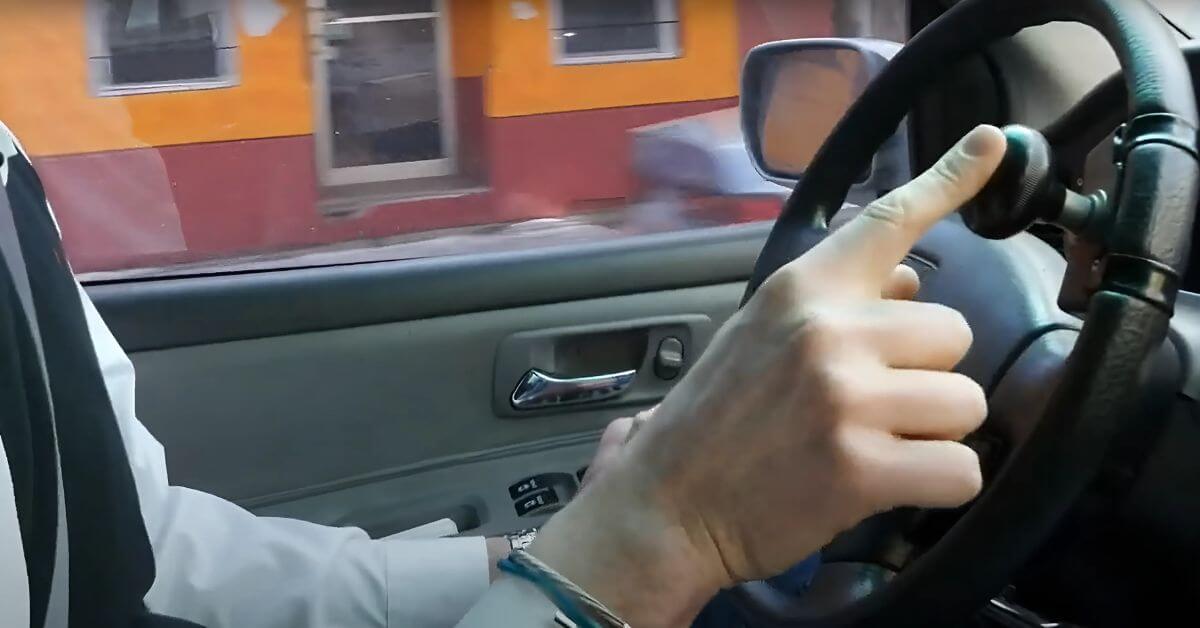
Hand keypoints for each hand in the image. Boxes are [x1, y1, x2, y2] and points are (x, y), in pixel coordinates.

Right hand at [529, 125, 1007, 626]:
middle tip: (870, 405)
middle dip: (926, 374)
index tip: (992, 143)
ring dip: (934, 432)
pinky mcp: (861, 469)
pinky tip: (888, 486)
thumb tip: (912, 278)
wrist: (666, 505)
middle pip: (953, 332)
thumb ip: (839, 304)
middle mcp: (828, 331)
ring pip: (966, 404)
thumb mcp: (760, 337)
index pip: (887, 222)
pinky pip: (960, 470)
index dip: (949, 179)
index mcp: (801, 291)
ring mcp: (846, 399)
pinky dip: (937, 486)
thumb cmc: (713, 422)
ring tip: (874, 446)